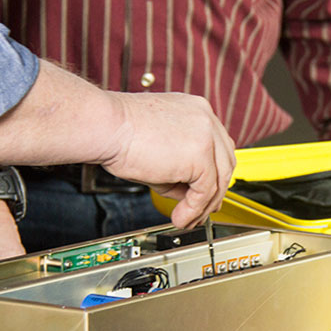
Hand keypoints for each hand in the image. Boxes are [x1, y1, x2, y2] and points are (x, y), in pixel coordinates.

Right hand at [99, 92, 235, 228]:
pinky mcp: (200, 154)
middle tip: (201, 211)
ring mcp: (206, 134)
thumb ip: (179, 167)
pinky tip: (180, 217)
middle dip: (215, 191)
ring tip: (185, 219)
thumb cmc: (118, 131)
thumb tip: (188, 194)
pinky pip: (206, 190)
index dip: (214, 172)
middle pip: (225, 161)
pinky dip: (194, 208)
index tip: (206, 192)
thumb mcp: (158, 148)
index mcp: (196, 110)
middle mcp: (205, 118)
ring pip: (218, 178)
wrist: (105, 125)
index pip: (217, 145)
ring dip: (203, 205)